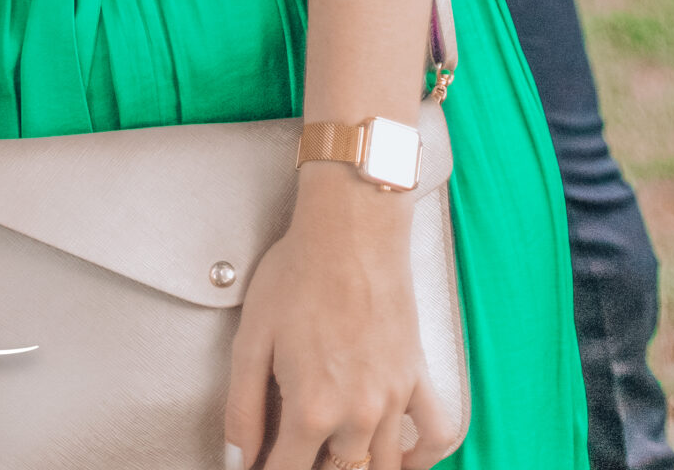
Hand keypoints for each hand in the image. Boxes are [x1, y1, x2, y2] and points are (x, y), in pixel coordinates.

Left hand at [224, 168, 442, 469]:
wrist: (351, 228)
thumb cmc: (298, 273)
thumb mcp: (251, 339)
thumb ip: (242, 409)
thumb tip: (238, 460)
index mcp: (312, 409)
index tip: (261, 465)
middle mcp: (358, 414)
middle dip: (311, 467)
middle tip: (294, 446)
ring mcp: (393, 398)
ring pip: (382, 467)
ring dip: (356, 466)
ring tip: (333, 449)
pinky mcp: (417, 377)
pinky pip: (435, 436)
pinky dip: (421, 457)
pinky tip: (400, 457)